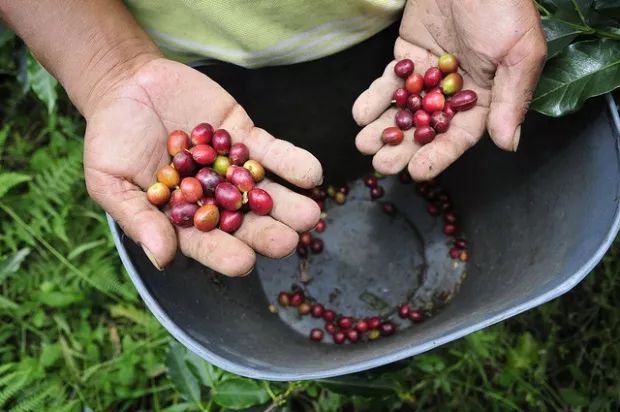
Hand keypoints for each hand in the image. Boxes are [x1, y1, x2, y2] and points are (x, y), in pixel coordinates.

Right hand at [84, 58, 322, 275]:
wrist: (127, 85)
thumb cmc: (112, 138)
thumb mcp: (111, 181)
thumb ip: (138, 218)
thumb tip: (163, 259)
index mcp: (182, 217)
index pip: (205, 242)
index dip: (223, 253)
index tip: (243, 263)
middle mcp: (213, 198)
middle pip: (243, 221)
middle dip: (267, 232)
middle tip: (288, 242)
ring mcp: (233, 168)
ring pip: (265, 190)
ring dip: (289, 203)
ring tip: (309, 214)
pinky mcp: (246, 137)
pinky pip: (272, 152)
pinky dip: (291, 162)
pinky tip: (312, 173)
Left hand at [352, 0, 545, 179]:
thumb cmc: (503, 6)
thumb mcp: (519, 53)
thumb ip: (511, 99)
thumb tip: (507, 143)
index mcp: (486, 98)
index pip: (460, 136)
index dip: (438, 155)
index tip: (417, 171)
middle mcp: (455, 93)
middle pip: (426, 129)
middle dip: (403, 147)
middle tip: (382, 163)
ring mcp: (429, 77)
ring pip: (404, 111)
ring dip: (384, 128)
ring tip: (365, 143)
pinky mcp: (407, 59)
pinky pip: (389, 84)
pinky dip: (374, 99)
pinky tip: (361, 114)